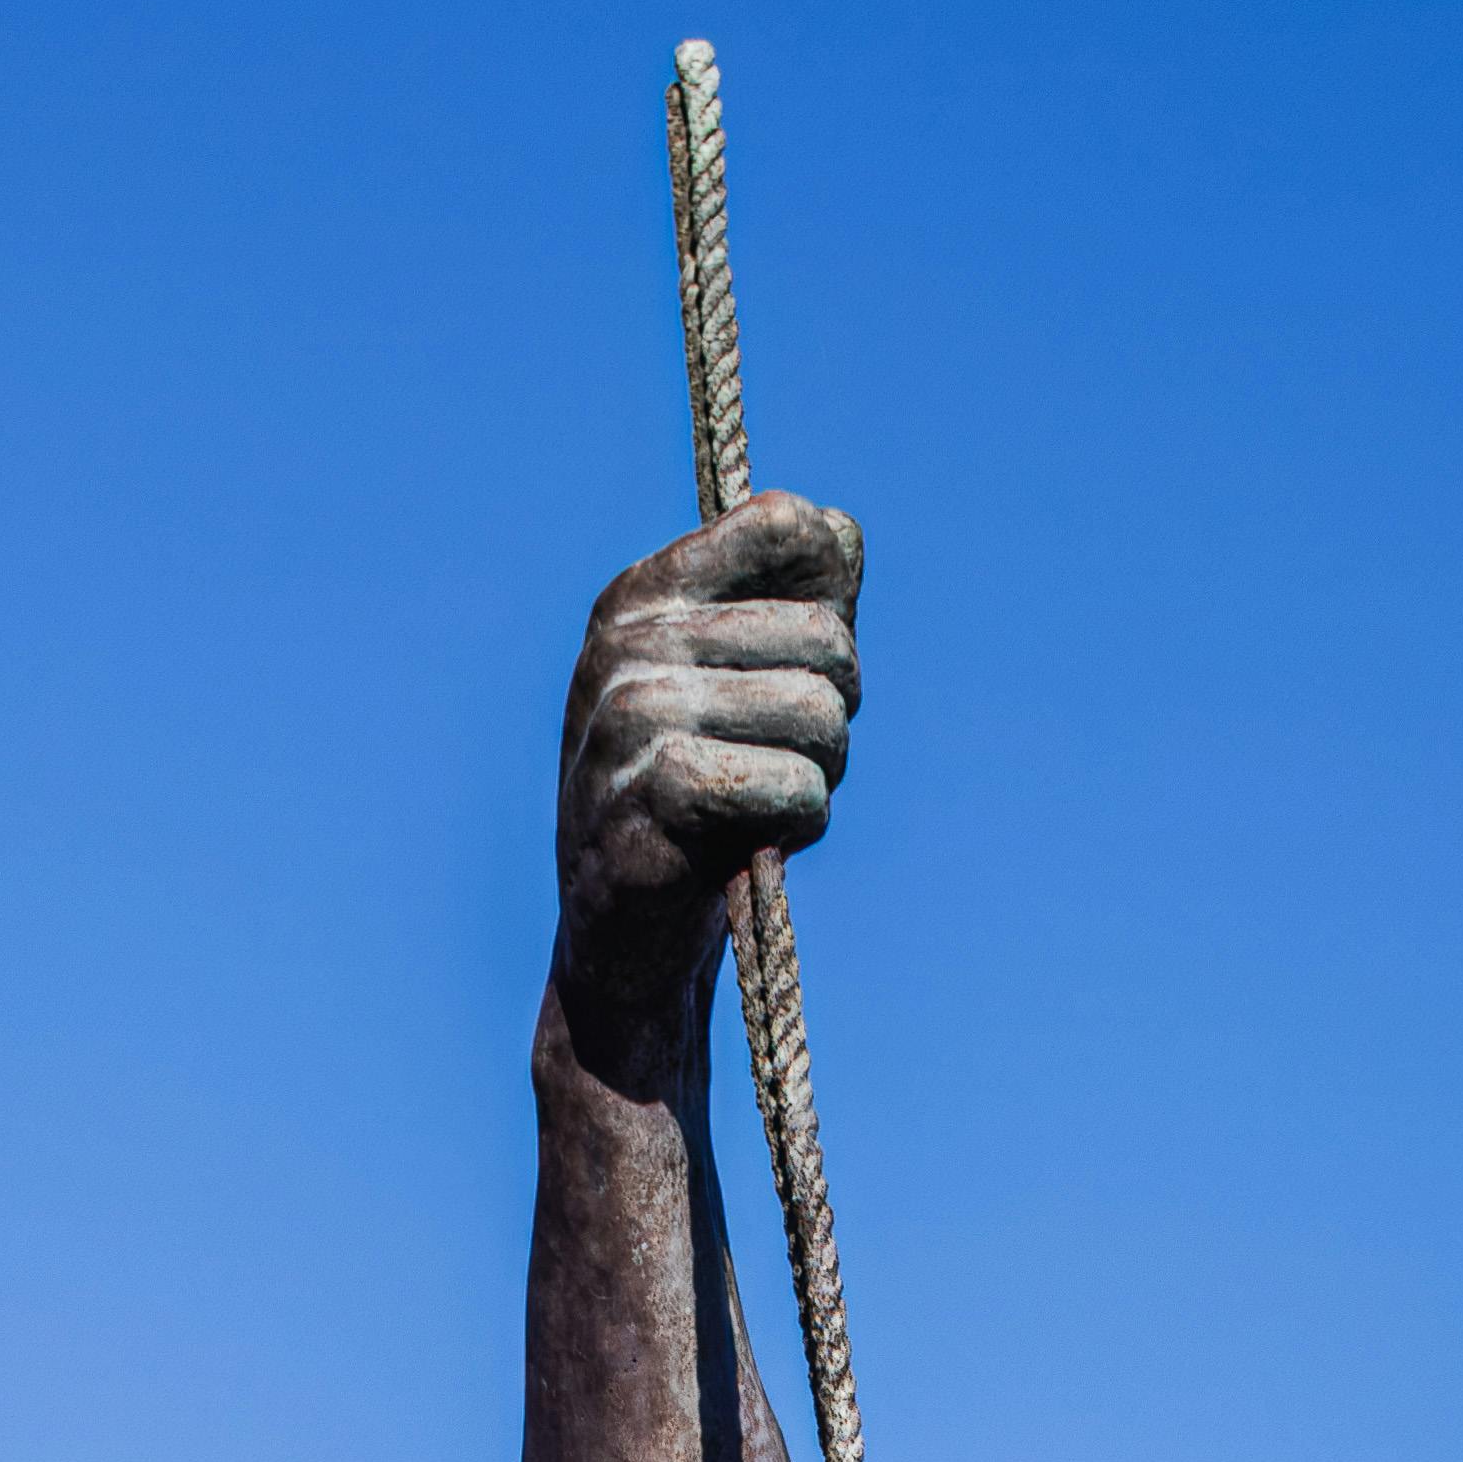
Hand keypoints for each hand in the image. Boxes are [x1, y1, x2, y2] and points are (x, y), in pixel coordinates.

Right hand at [553, 491, 861, 1066]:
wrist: (623, 934)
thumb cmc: (696, 798)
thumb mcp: (738, 682)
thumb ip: (793, 599)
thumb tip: (839, 532)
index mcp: (644, 591)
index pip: (787, 527)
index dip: (830, 605)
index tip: (795, 669)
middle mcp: (628, 637)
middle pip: (827, 637)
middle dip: (834, 714)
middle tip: (780, 762)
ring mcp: (631, 712)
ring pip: (821, 714)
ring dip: (822, 776)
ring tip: (764, 803)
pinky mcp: (654, 795)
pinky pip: (797, 785)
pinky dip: (802, 822)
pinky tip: (755, 841)